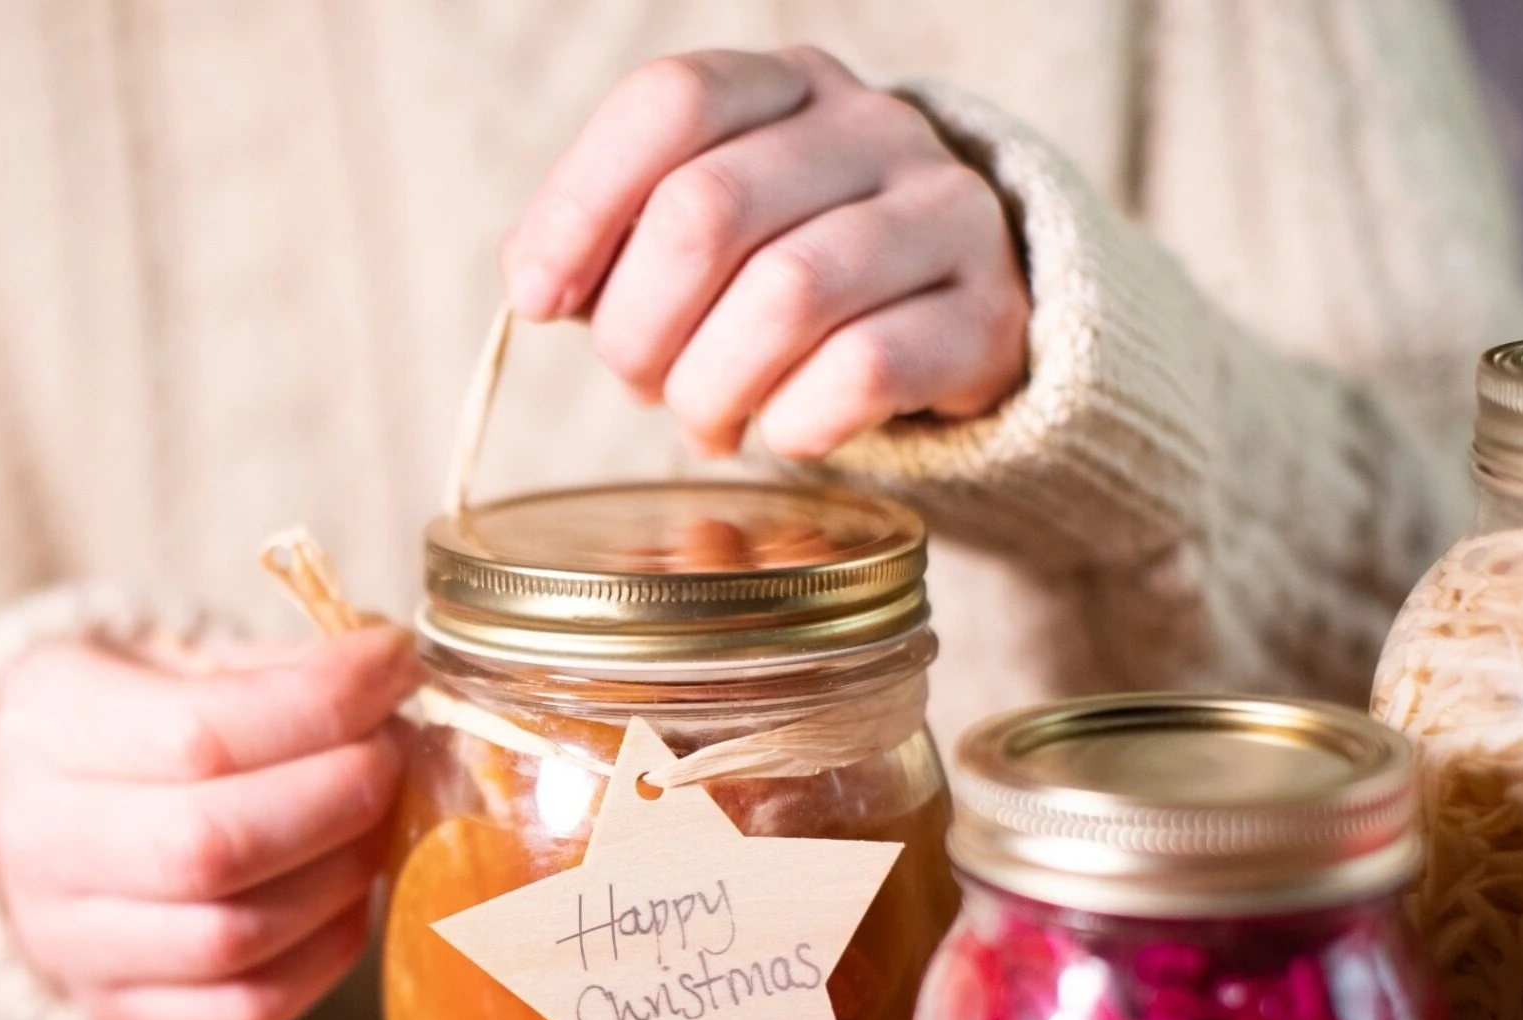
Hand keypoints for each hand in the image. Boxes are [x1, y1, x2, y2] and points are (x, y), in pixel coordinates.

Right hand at [0, 626, 420, 1019]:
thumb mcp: (167, 662)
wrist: (15, 813)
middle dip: (338, 796)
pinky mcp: (120, 1006)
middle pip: (214, 846)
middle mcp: (43, 844)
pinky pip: (244, 1008)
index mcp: (50, 727)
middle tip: (391, 755)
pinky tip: (349, 900)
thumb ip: (271, 672)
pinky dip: (323, 958)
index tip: (394, 665)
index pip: (202, 734)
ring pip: (232, 938)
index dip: (322, 704)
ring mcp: (74, 942)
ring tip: (376, 822)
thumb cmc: (119, 721)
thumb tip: (388, 675)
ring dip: (340, 877)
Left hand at [501, 47, 1028, 459]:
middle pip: (708, 211)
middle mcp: (871, 127)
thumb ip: (613, 241)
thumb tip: (536, 281)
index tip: (536, 297)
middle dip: (639, 326)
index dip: (580, 206)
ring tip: (705, 419)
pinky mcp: (987, 313)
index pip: (668, 103)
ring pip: (787, 295)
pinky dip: (794, 422)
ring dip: (710, 386)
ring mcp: (943, 212)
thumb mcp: (700, 238)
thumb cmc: (790, 278)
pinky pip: (863, 370)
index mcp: (783, 86)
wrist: (955, 322)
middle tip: (637, 381)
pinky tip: (784, 429)